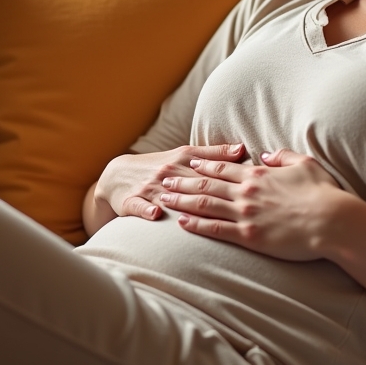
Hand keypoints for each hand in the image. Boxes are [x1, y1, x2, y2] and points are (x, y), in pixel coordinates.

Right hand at [90, 143, 246, 225]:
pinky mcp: (131, 202)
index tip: (248, 181)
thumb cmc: (160, 166)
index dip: (229, 172)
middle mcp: (167, 172)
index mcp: (182, 160)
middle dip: (211, 190)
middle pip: (191, 181)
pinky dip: (148, 210)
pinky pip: (140, 207)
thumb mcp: (184, 155)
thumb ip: (213, 153)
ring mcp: (149, 188)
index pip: (208, 166)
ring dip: (181, 201)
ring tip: (196, 211)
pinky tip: (157, 215)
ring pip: (167, 195)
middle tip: (233, 202)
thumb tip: (242, 149)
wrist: (117, 175)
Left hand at [159, 149, 349, 260]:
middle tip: (165, 180)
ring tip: (164, 198)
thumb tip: (268, 154)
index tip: (188, 164)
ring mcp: (246, 214)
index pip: (223, 168)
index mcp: (259, 174)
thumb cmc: (323, 193)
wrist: (332, 222)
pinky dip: (197, 226)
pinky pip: (216, 230)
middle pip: (207, 185)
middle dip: (183, 181)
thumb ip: (283, 156)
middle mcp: (247, 192)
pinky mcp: (249, 236)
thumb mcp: (305, 164)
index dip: (203, 166)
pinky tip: (182, 223)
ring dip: (183, 201)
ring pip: (205, 205)